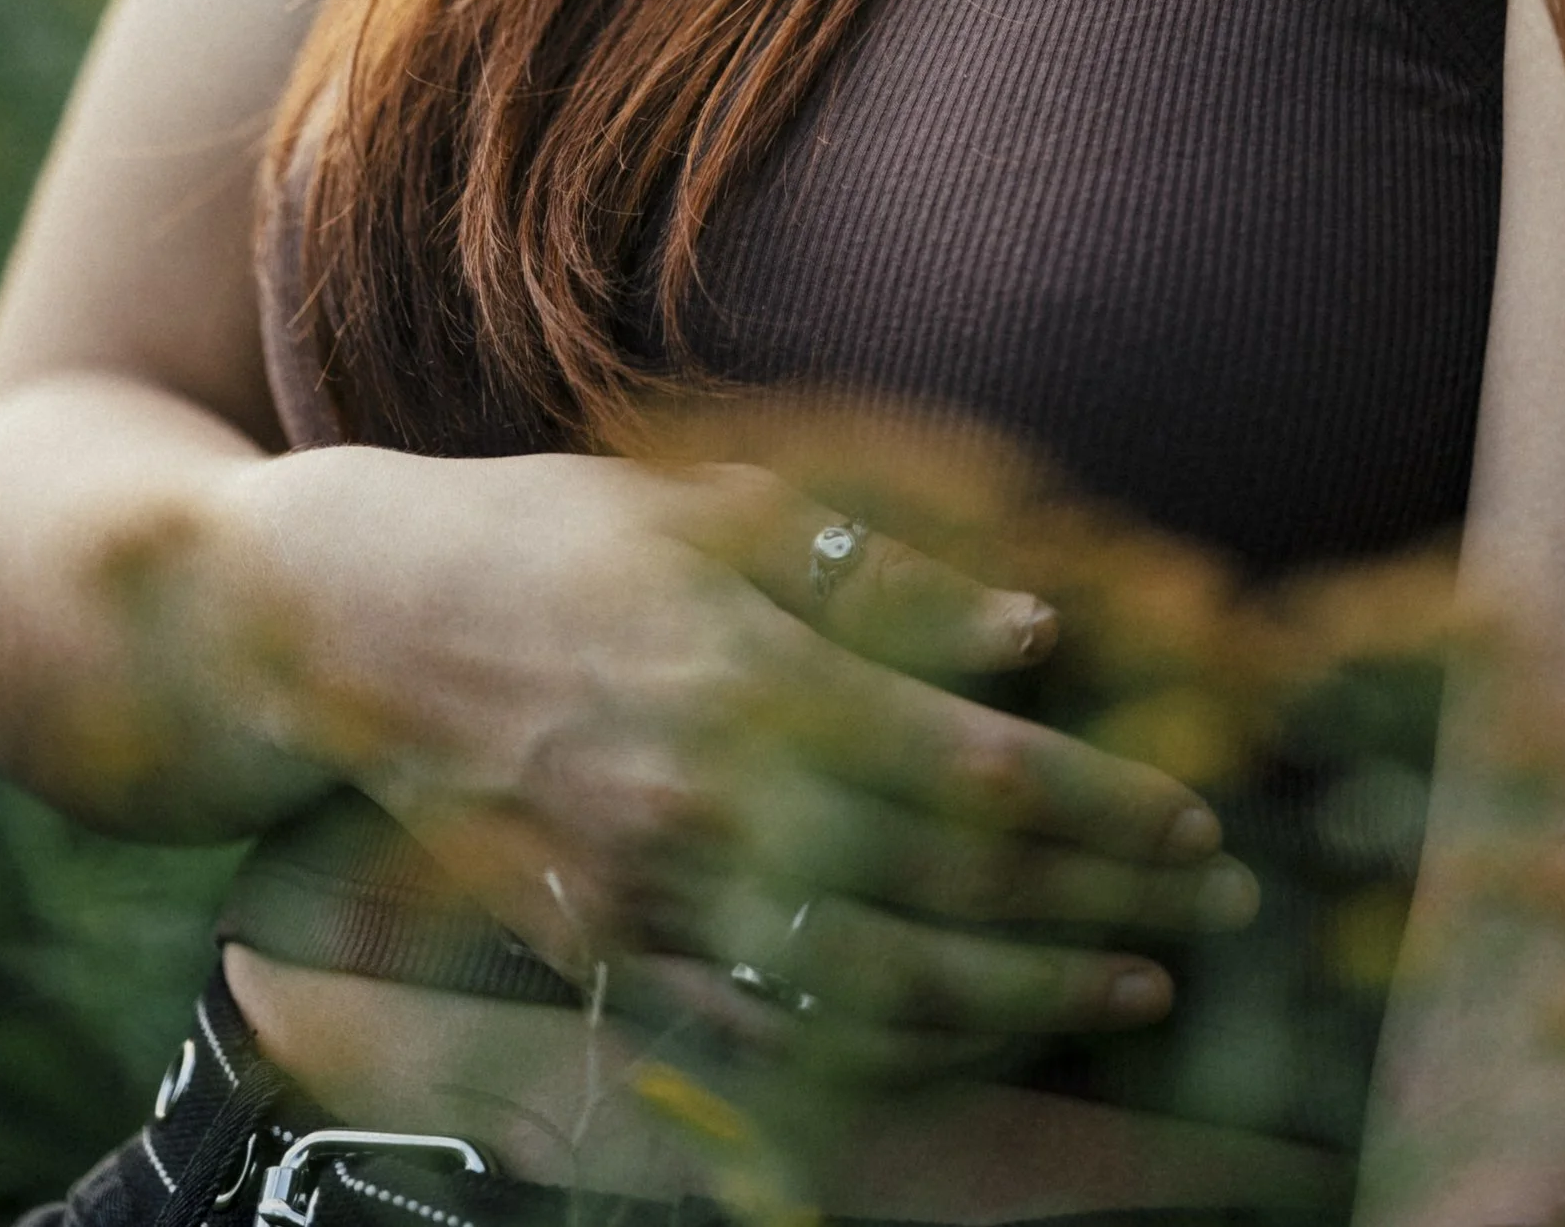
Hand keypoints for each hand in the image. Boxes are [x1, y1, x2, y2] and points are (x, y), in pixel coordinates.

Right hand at [231, 440, 1255, 1085]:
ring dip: (1022, 1000)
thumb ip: (877, 577)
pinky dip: (892, 1053)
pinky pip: (774, 1039)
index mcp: (743, 673)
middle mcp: (704, 805)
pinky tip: (978, 1034)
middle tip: (1216, 907)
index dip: (1099, 803)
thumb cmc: (552, 535)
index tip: (1198, 814)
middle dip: (1100, 905)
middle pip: (945, 892)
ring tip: (1132, 986)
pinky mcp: (609, 955)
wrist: (349, 627)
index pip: (969, 769)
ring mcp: (652, 898)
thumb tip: (1032, 632)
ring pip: (873, 993)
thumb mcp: (714, 510)